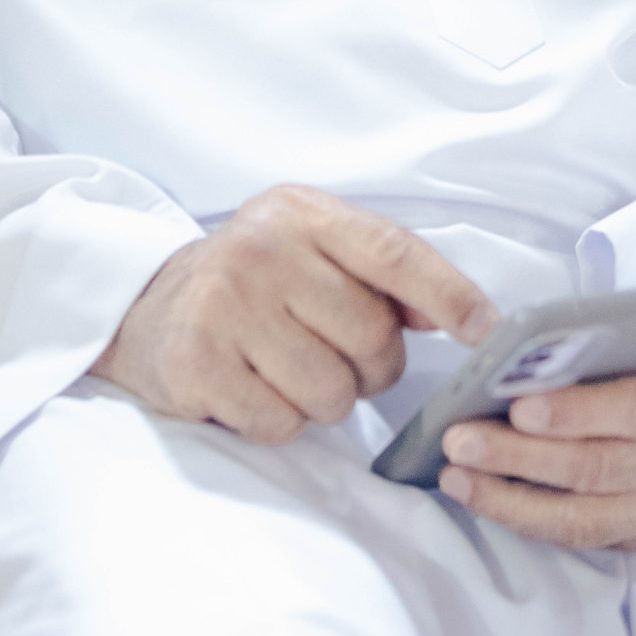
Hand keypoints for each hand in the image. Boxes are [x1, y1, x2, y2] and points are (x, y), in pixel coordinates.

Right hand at [93, 182, 498, 444]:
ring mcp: (225, 303)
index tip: (487, 332)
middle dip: (370, 368)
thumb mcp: (311, 251)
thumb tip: (465, 315)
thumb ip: (382, 274)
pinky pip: (282, 423)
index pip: (392, 252)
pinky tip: (253, 388)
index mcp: (301, 212)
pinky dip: (279, 421)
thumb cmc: (254, 283)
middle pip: (370, 337)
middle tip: (335, 356)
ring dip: (323, 400)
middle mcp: (262, 247)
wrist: (147, 308)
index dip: (448, 294)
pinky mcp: (197, 360)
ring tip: (287, 371)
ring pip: (331, 390)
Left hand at [438, 163, 635, 552]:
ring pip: (588, 510)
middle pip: (604, 467)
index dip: (586, 411)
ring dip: (517, 493)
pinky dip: (529, 518)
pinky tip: (477, 493)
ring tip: (454, 464)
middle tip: (461, 432)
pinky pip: (585, 534)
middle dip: (529, 455)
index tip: (524, 400)